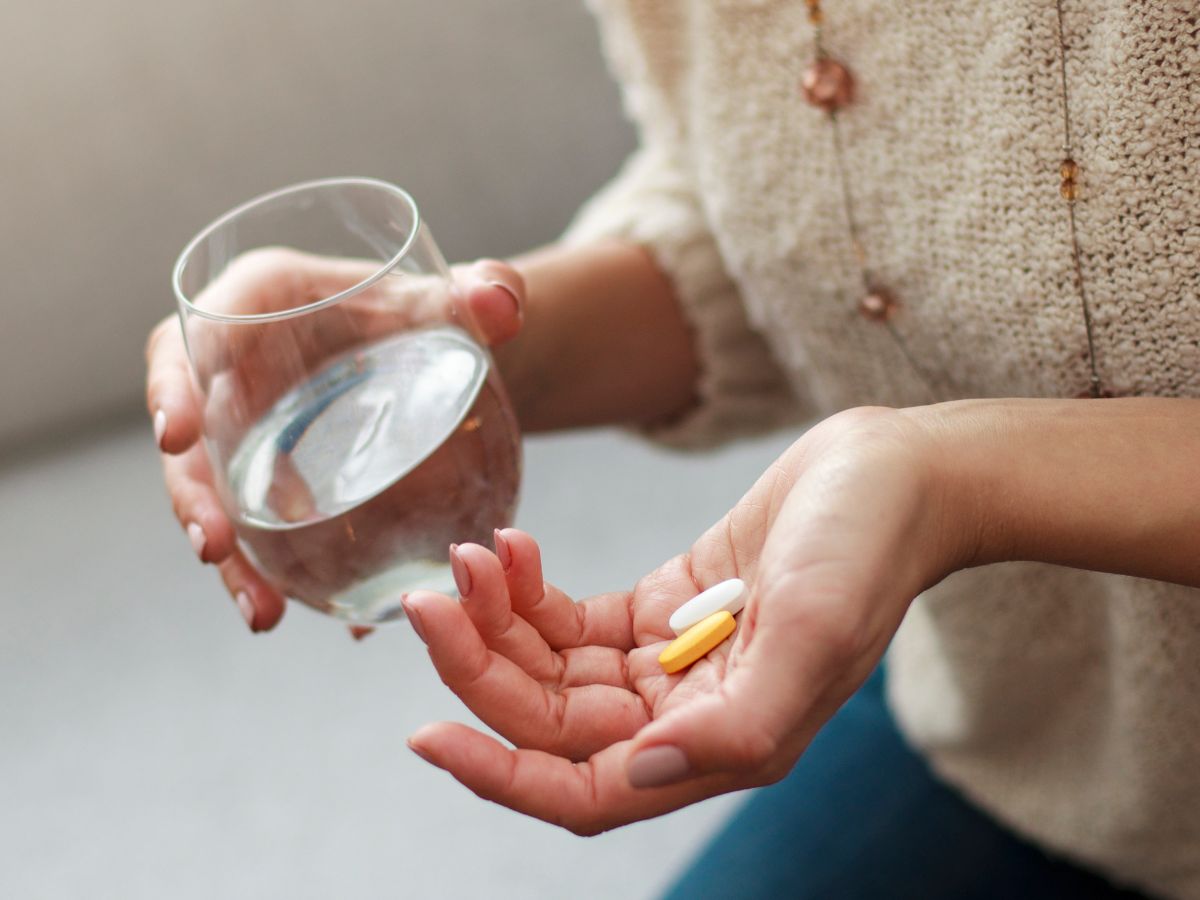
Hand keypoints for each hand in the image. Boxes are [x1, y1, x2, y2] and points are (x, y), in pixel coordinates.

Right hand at [145, 248, 524, 631]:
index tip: (178, 436)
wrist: (435, 356)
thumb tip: (501, 305)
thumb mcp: (459, 300)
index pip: (200, 333)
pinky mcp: (272, 480)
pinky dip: (279, 576)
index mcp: (261, 303)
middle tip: (213, 545)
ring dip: (233, 559)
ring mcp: (248, 431)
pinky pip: (260, 531)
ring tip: (262, 612)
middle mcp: (235, 370)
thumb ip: (486, 291)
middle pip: (191, 433)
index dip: (174, 385)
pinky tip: (311, 616)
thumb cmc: (427, 312)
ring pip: (217, 497)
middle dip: (192, 493)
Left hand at [404, 407, 962, 833]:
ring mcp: (668, 661)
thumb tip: (636, 771)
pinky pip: (571, 618)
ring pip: (549, 667)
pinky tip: (512, 547)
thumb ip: (736, 722)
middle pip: (549, 720)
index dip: (501, 775)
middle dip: (481, 663)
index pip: (583, 790)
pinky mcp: (660, 606)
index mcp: (723, 743)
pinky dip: (530, 589)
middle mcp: (686, 715)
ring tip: (472, 553)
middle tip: (432, 594)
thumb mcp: (814, 632)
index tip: (427, 734)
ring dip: (497, 617)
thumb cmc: (869, 549)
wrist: (893, 473)